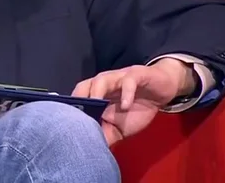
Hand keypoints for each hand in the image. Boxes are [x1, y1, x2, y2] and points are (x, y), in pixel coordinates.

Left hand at [72, 59, 195, 145]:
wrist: (161, 91)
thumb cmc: (137, 107)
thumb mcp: (120, 127)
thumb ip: (106, 134)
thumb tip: (89, 149)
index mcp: (97, 94)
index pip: (78, 97)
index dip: (70, 107)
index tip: (63, 121)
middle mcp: (104, 83)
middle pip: (85, 85)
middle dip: (79, 98)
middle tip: (76, 114)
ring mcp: (119, 78)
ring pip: (102, 79)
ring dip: (97, 92)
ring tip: (96, 105)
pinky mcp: (137, 75)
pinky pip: (129, 82)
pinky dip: (126, 93)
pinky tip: (126, 105)